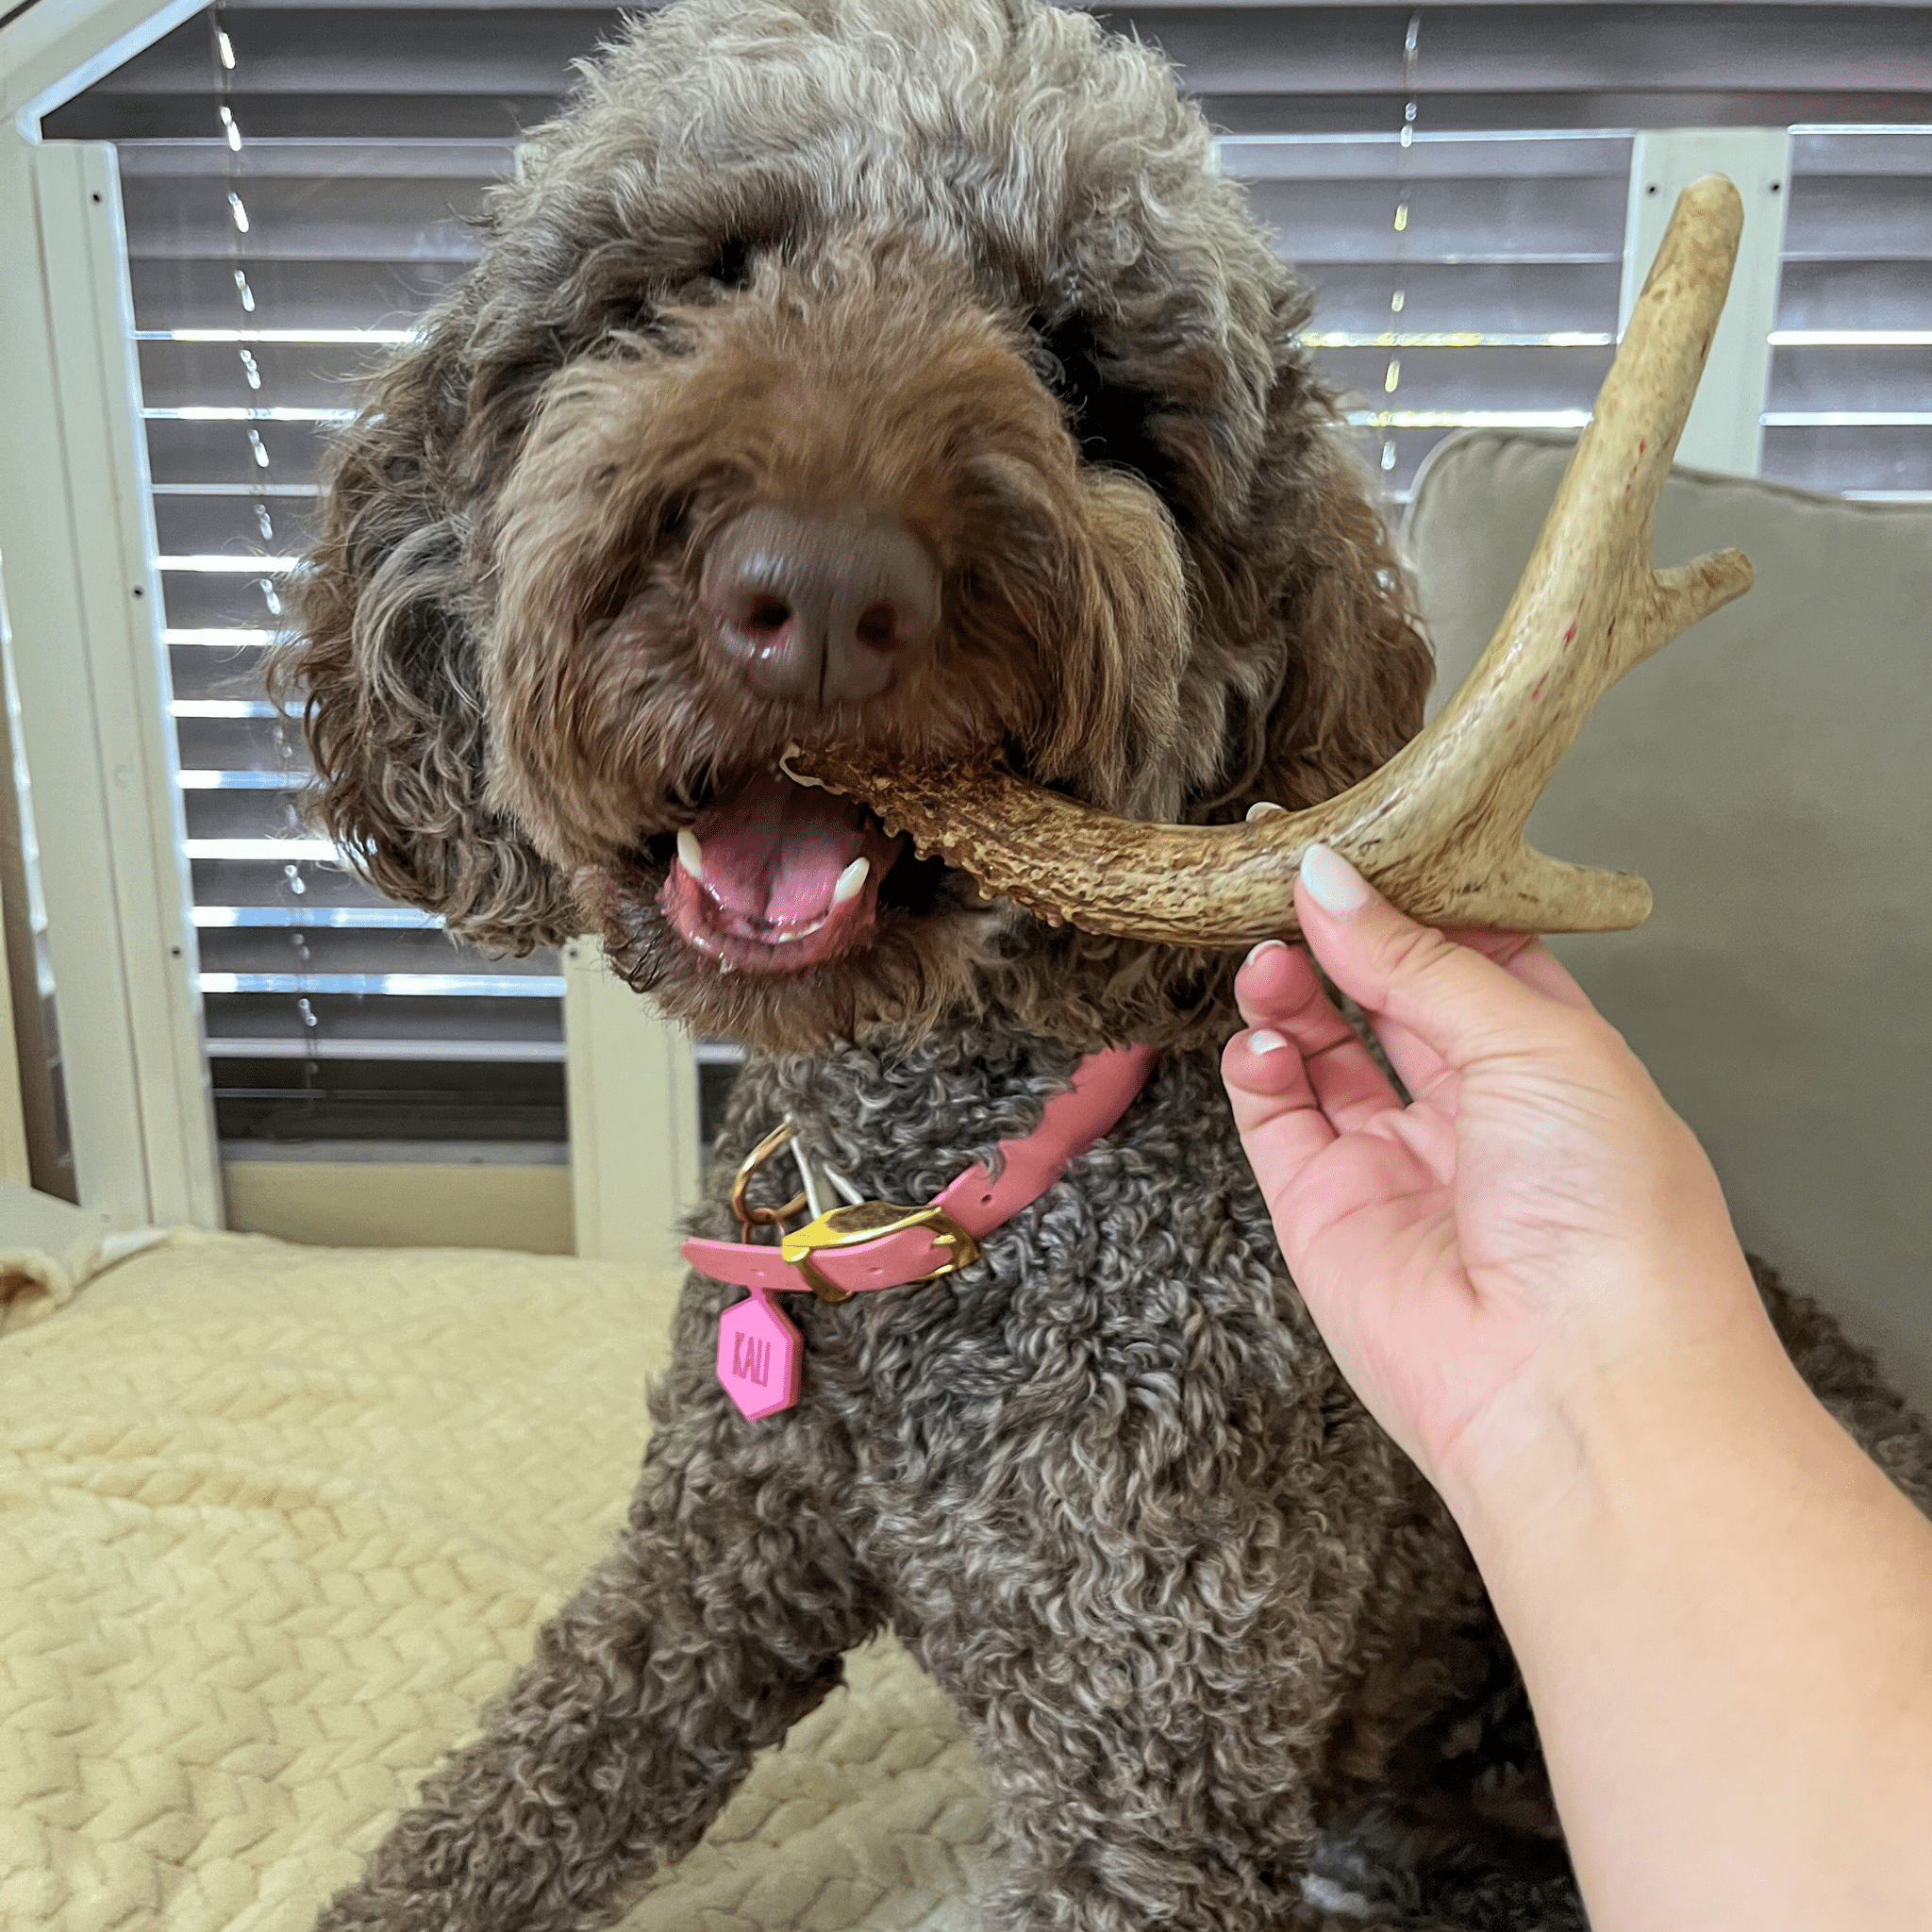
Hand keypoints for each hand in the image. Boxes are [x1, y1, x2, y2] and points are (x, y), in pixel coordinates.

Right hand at [1221, 845, 1765, 1509]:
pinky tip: (1264, 1038)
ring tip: (1264, 954)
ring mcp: (1395, 1161)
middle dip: (1336, 933)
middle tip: (1276, 877)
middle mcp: (1472, 1109)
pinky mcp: (1325, 1212)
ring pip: (1321, 1049)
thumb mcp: (1535, 1041)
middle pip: (1385, 993)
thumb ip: (1418, 958)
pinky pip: (1276, 1118)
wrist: (1576, 1384)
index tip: (1347, 836)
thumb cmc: (1608, 1211)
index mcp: (1550, 1059)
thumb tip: (1328, 881)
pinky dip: (1258, 1068)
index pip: (1468, 951)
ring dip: (1290, 991)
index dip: (1408, 894)